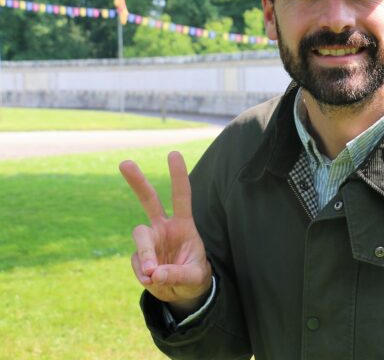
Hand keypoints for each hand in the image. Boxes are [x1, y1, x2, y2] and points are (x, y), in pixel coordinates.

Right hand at [120, 151, 211, 314]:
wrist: (182, 293)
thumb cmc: (194, 278)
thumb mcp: (194, 278)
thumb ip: (177, 275)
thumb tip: (154, 273)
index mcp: (183, 225)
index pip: (181, 196)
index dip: (178, 176)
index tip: (173, 154)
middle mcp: (163, 228)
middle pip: (148, 200)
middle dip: (137, 182)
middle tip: (125, 163)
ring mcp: (149, 241)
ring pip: (139, 235)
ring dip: (145, 254)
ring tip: (152, 274)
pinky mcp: (139, 257)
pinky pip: (138, 264)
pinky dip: (144, 275)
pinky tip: (153, 281)